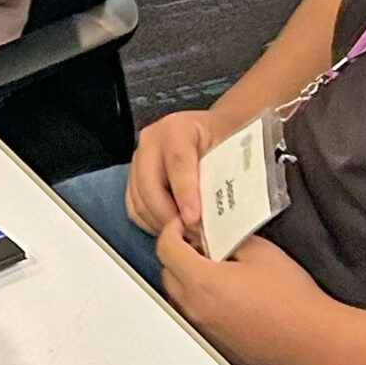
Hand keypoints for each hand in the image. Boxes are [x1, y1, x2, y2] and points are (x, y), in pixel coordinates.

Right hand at [127, 109, 222, 236]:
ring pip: (140, 201)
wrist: (215, 130)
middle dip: (170, 217)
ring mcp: (139, 160)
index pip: (177, 163)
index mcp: (177, 129)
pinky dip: (152, 223)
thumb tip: (222, 211)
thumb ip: (223, 176)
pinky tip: (173, 228)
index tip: (194, 218)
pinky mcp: (134, 178)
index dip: (184, 194)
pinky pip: (135, 208)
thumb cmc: (225, 138)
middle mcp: (151, 142)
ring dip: (162, 223)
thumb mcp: (231, 149)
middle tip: (194, 235)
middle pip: (150, 187)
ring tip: (188, 235)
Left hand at [156, 227, 328, 364]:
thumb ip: (227, 237)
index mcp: (202, 282)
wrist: (315, 339)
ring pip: (179, 298)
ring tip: (218, 271)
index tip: (184, 225)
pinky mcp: (216, 346)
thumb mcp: (260, 251)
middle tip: (204, 245)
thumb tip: (211, 234)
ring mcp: (203, 331)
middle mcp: (196, 309)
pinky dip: (202, 304)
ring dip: (188, 280)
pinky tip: (228, 297)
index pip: (166, 248)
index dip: (172, 230)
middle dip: (179, 254)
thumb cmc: (294, 300)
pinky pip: (195, 319)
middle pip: (168, 273)